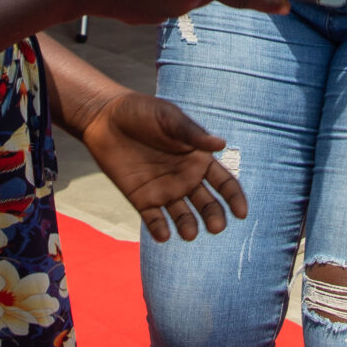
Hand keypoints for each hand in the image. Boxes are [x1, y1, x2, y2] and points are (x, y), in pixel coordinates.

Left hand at [79, 91, 246, 241]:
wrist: (105, 118)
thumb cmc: (142, 112)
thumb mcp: (168, 118)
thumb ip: (191, 134)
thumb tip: (222, 144)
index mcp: (198, 158)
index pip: (224, 182)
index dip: (235, 198)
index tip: (241, 213)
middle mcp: (186, 178)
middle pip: (207, 204)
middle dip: (214, 216)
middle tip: (216, 227)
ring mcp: (165, 191)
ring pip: (183, 215)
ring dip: (188, 226)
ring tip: (190, 233)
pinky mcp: (143, 199)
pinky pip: (154, 219)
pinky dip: (160, 229)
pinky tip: (163, 234)